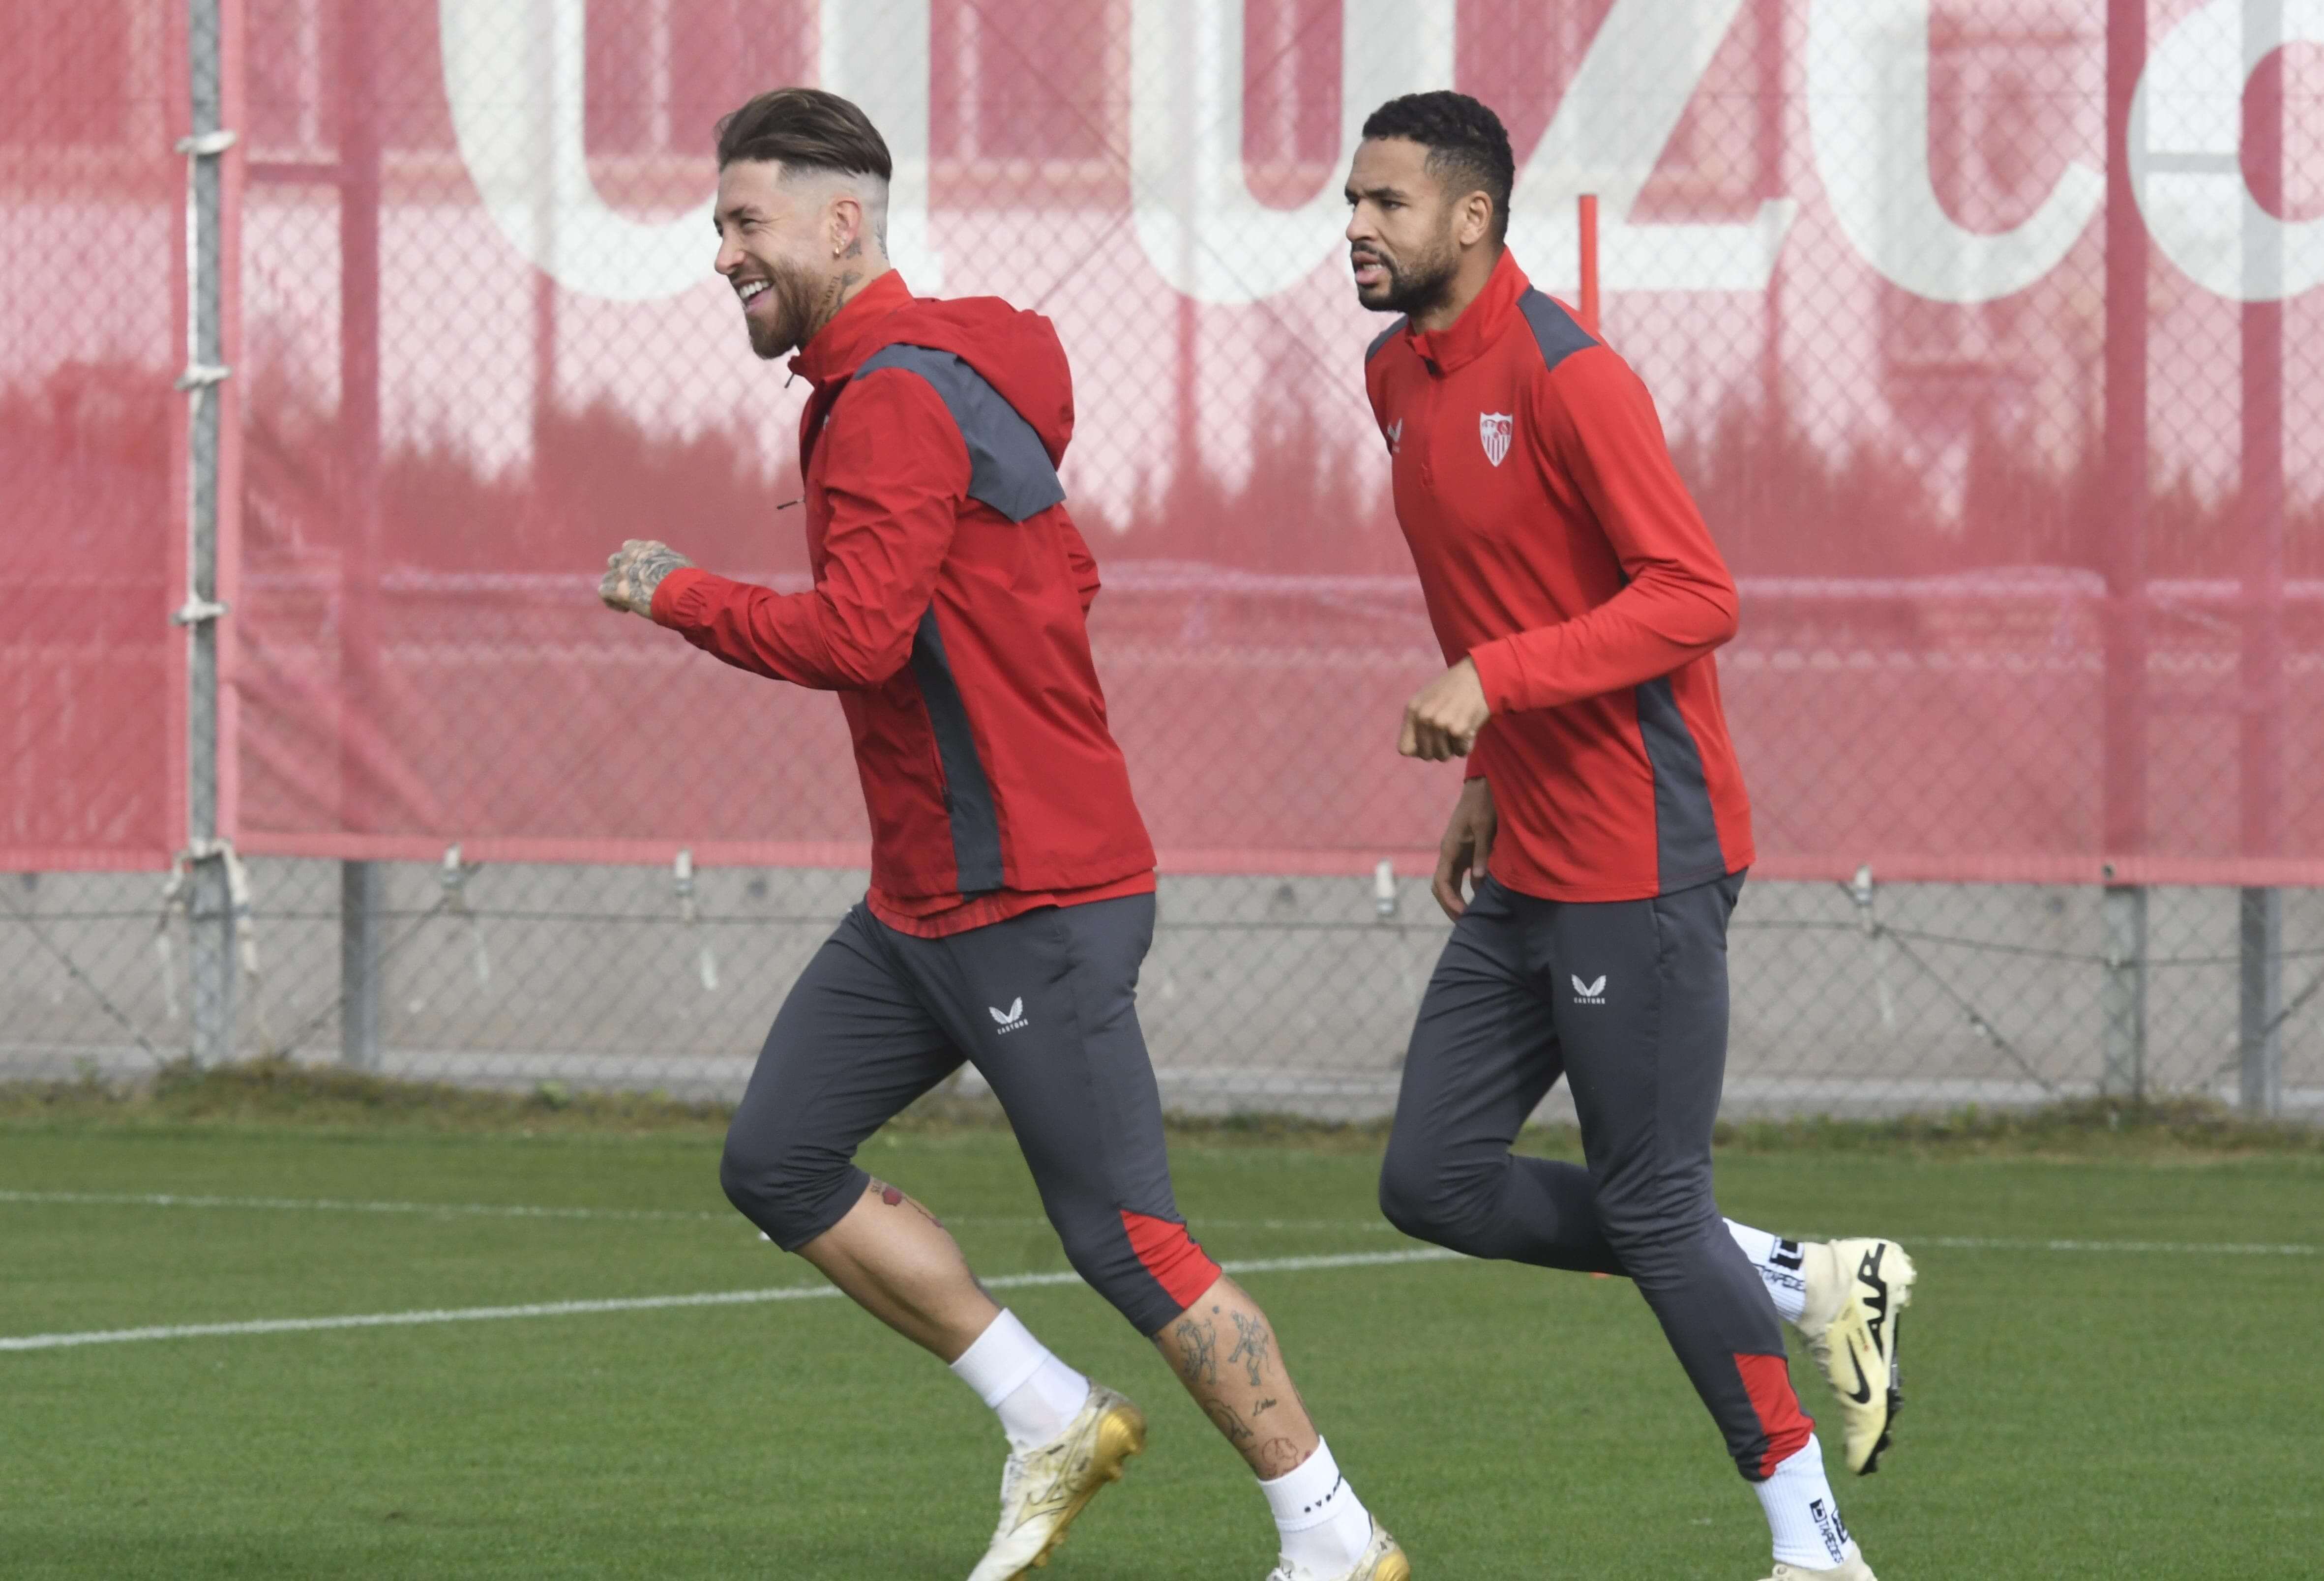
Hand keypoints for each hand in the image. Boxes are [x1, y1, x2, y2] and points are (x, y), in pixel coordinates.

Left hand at [599, 539, 693, 616]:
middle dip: (621, 573)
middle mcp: (632, 557)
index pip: (630, 547)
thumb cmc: (689, 582)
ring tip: (627, 602)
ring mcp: (624, 573)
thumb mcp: (680, 563)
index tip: (642, 572)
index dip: (633, 560)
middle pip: (615, 560)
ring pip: (608, 577)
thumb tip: (671, 567)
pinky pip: (604, 593)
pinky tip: (624, 609)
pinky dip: (612, 602)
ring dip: (615, 588)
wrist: (685, 594)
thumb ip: (667, 561)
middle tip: (633, 587)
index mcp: (647, 549)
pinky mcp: (620, 591)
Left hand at [1398, 657, 1489, 761]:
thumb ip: (1418, 722)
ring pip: (1443, 756)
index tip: (1429, 743)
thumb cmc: (1453, 688)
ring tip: (1458, 730)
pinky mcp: (1459, 730)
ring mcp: (1440, 725)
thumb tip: (1415, 751)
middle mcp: (1423, 718)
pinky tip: (1469, 729)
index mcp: (1412, 710)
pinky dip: (1467, 746)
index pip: (1405, 749)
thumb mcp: (1426, 699)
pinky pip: (1461, 752)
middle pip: (1426, 755)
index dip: (1418, 749)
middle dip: (1438, 750)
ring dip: (1453, 748)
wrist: (1478, 674)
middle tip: (1448, 737)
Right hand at [1433, 776, 1496, 919]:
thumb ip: (1482, 853)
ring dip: (1458, 899)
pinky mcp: (1466, 851)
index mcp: (1450, 849)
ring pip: (1451, 883)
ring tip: (1473, 915)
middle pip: (1442, 887)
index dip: (1450, 901)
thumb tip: (1479, 882)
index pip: (1441, 882)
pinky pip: (1463, 875)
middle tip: (1466, 923)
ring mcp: (1457, 853)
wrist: (1483, 786)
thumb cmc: (1483, 803)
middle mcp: (1450, 854)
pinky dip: (1469, 889)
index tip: (1464, 913)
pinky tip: (1482, 897)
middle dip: (1451, 906)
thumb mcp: (1485, 827)